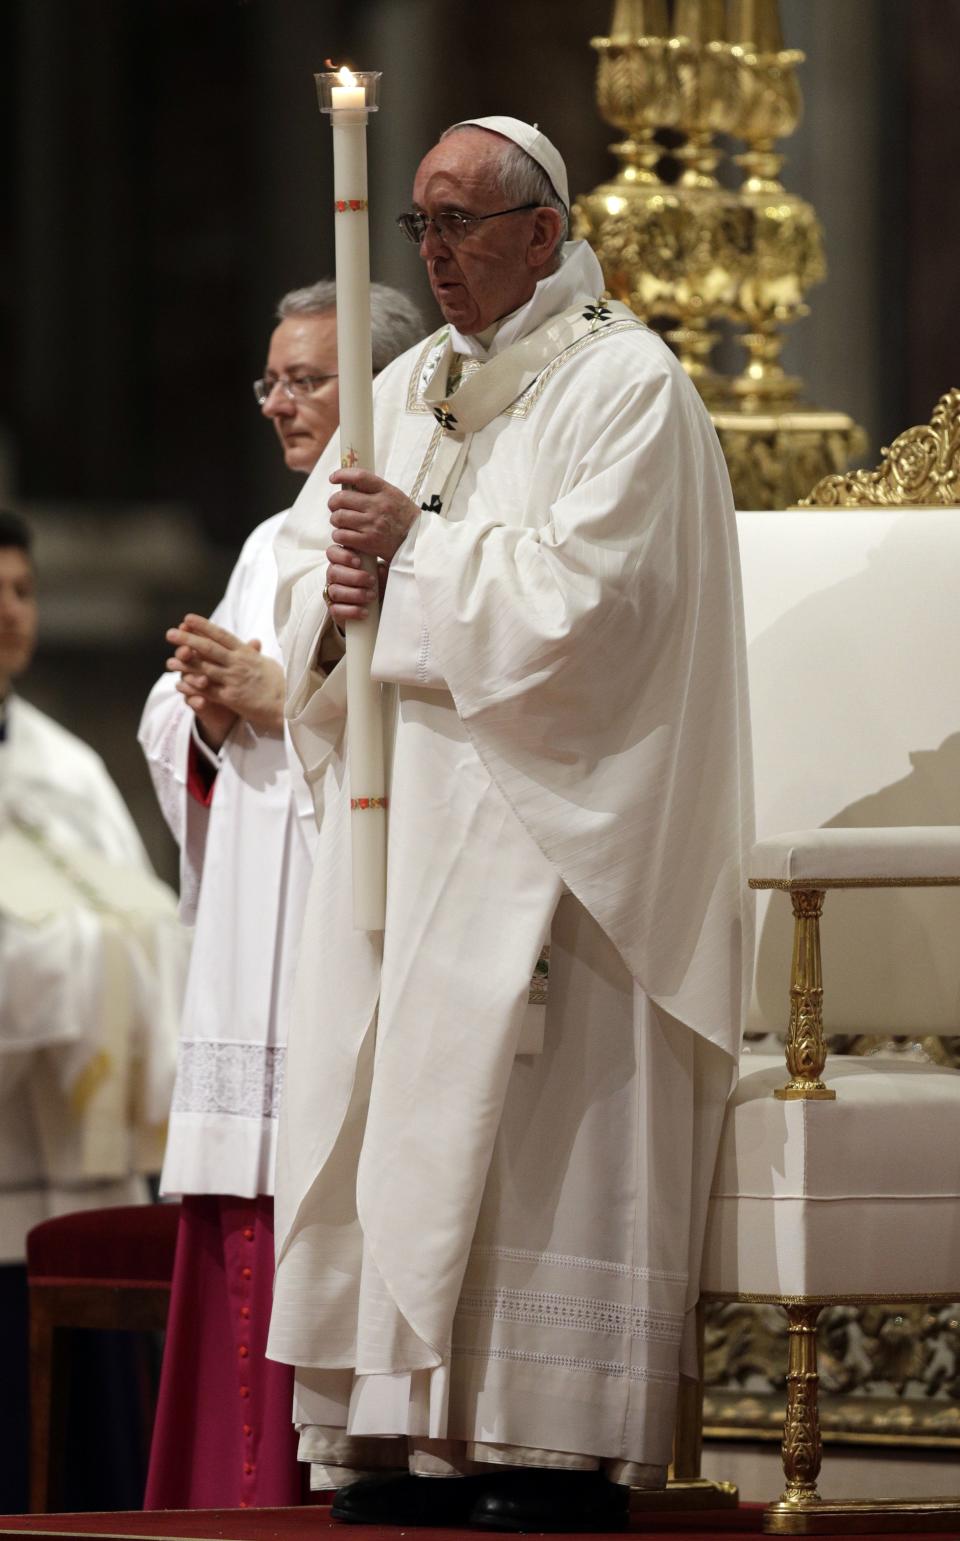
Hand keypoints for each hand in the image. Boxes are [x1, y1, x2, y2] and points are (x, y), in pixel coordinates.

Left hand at [164, 614, 284, 748]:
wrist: (289, 705)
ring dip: (185, 665)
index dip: (203, 626)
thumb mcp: (268, 663)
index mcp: (247, 653)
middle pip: (209, 649)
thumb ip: (255, 653)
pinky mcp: (232, 698)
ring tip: (169, 662)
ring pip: (204, 669)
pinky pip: (208, 691)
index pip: (222, 635)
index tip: (187, 618)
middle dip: (188, 640)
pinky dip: (193, 688)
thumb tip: (252, 643)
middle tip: (170, 633)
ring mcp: (234, 680)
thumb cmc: (282, 684)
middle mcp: (238, 663)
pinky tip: (180, 685)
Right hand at [323, 544, 388, 627]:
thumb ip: (379, 569)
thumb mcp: (380, 574)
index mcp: (342, 562)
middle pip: (333, 572)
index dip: (343, 556)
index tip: (359, 562)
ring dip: (355, 594)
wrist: (375, 608)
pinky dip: (352, 611)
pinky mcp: (335, 610)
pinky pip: (336, 610)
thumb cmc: (375, 584)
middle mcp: (334, 576)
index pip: (333, 552)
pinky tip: (365, 612)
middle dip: (354, 577)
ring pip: (335, 591)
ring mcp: (332, 593)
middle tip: (372, 581)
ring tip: (372, 596)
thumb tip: (380, 569)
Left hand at [328, 468, 418, 564]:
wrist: (417, 543)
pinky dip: (339, 536)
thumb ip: (375, 490)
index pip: (359, 476)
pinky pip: (341, 535)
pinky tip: (345, 536)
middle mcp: (378, 506)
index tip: (333, 478)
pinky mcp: (368, 542)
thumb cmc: (405, 519)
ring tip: (341, 522)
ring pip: (338, 517)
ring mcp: (372, 524)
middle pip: (342, 498)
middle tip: (335, 506)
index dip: (342, 475)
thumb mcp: (395, 497)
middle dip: (333, 502)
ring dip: (336, 520)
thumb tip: (350, 484)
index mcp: (386, 491)